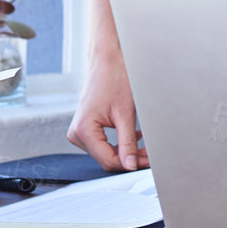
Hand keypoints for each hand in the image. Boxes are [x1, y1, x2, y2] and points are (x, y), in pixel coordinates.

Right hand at [67, 48, 147, 170]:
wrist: (107, 61)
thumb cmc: (114, 79)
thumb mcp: (125, 114)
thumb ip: (128, 143)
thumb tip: (131, 166)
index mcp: (83, 130)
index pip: (107, 160)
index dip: (130, 164)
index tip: (147, 162)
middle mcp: (76, 133)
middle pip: (106, 158)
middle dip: (129, 158)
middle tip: (150, 155)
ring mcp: (79, 131)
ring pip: (105, 152)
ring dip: (125, 151)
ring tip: (145, 147)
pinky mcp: (85, 128)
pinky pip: (102, 144)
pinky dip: (119, 144)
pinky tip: (134, 138)